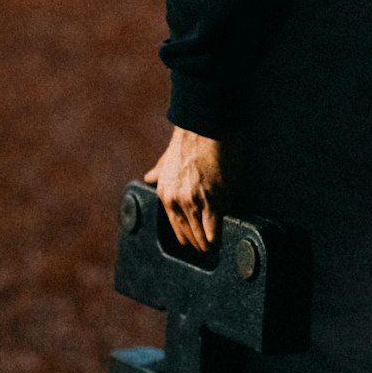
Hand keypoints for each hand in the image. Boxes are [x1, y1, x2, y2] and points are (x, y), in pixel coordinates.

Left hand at [144, 126, 231, 251]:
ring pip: (201, 239)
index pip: (176, 228)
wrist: (205, 125)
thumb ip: (159, 171)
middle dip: (200, 243)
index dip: (190, 236)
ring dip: (210, 244)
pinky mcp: (212, 201)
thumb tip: (149, 176)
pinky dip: (218, 239)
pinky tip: (222, 240)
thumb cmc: (192, 138)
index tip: (199, 238)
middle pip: (188, 237)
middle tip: (211, 246)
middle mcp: (175, 201)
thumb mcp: (167, 157)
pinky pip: (214, 232)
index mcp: (164, 192)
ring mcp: (193, 203)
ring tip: (217, 245)